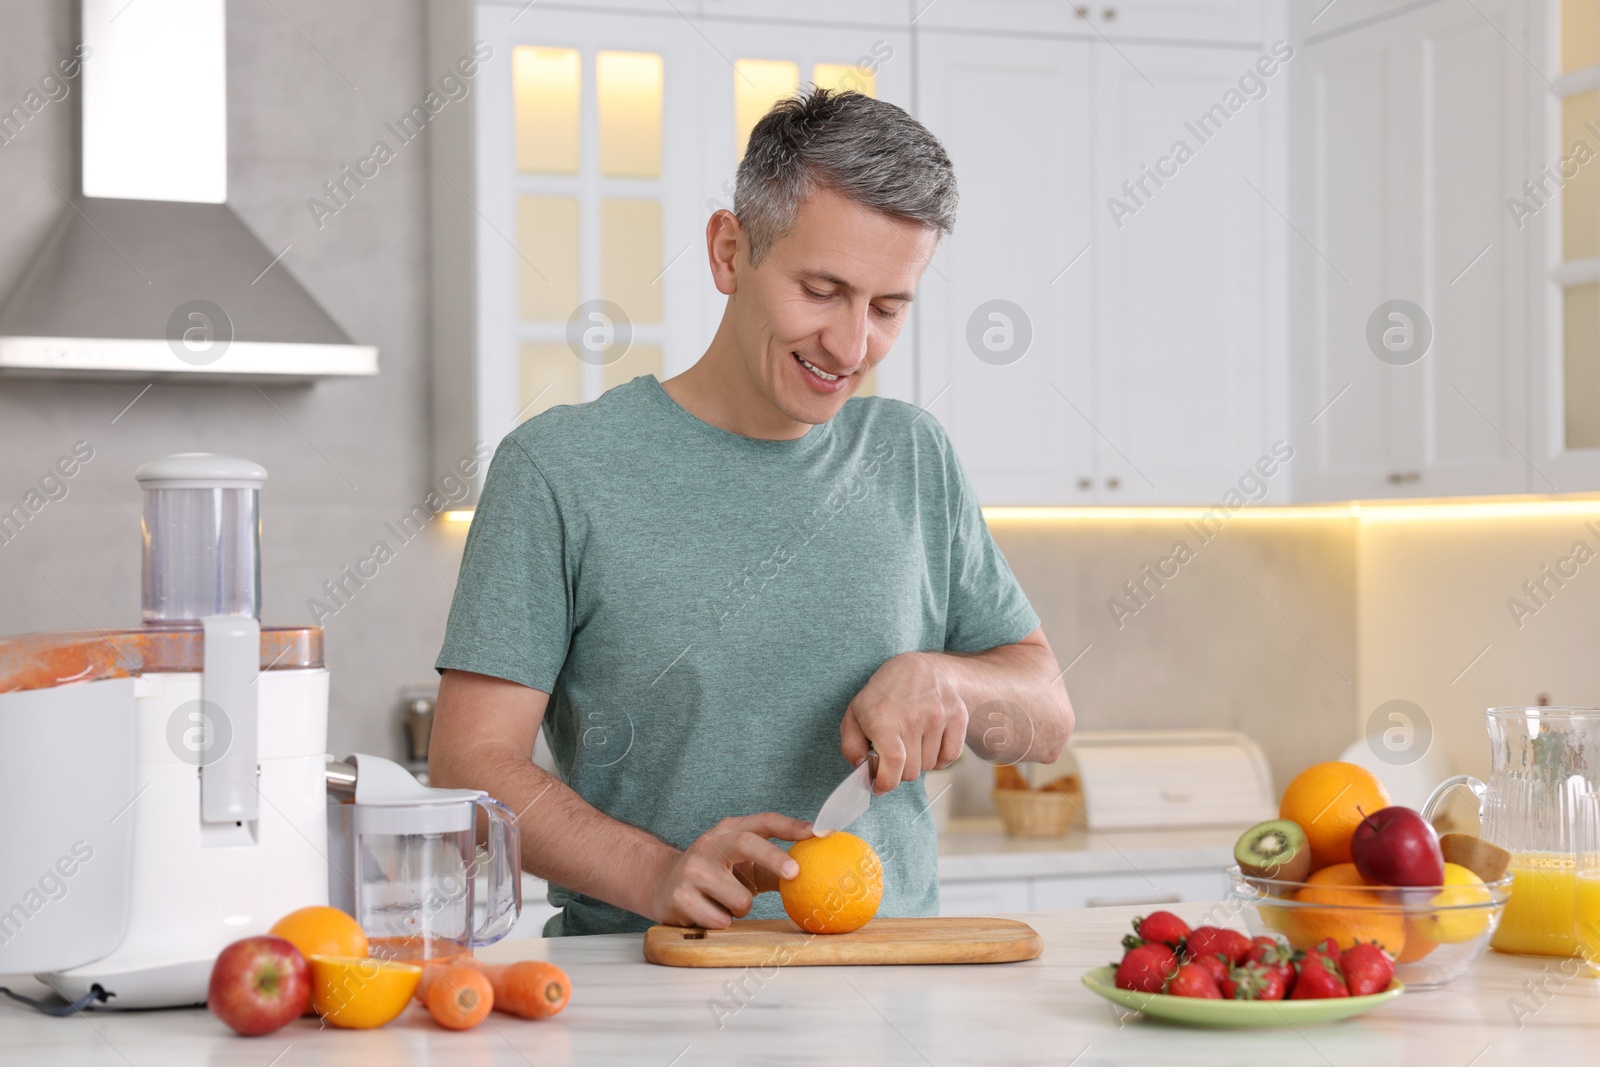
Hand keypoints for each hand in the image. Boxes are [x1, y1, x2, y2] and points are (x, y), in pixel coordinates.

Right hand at [648, 813, 813, 928]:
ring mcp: (692, 869)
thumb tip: (815, 876)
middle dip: (773, 857)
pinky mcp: (679, 897)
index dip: (791, 826)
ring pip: (740, 899)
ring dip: (740, 909)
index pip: (764, 822)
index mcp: (728, 831)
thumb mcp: (741, 865)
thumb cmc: (715, 875)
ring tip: (724, 903)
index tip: (818, 834)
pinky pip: (720, 920)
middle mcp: (709, 844)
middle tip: (795, 873)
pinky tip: (705, 913)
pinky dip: (720, 923)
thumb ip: (774, 868)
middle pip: (747, 843)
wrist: (661, 885)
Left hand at [840, 651, 967, 793]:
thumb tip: (863, 768)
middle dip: (899, 772)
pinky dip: (938, 759)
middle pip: (911, 771)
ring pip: (929, 766)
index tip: (880, 787)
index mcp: (884, 718)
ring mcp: (938, 716)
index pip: (893, 762)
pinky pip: (949, 757)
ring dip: (918, 762)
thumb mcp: (854, 714)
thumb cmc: (882, 696)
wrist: (917, 668)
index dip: (886, 782)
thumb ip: (851, 746)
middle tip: (894, 757)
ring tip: (910, 743)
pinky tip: (927, 744)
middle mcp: (913, 717)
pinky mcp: (957, 716)